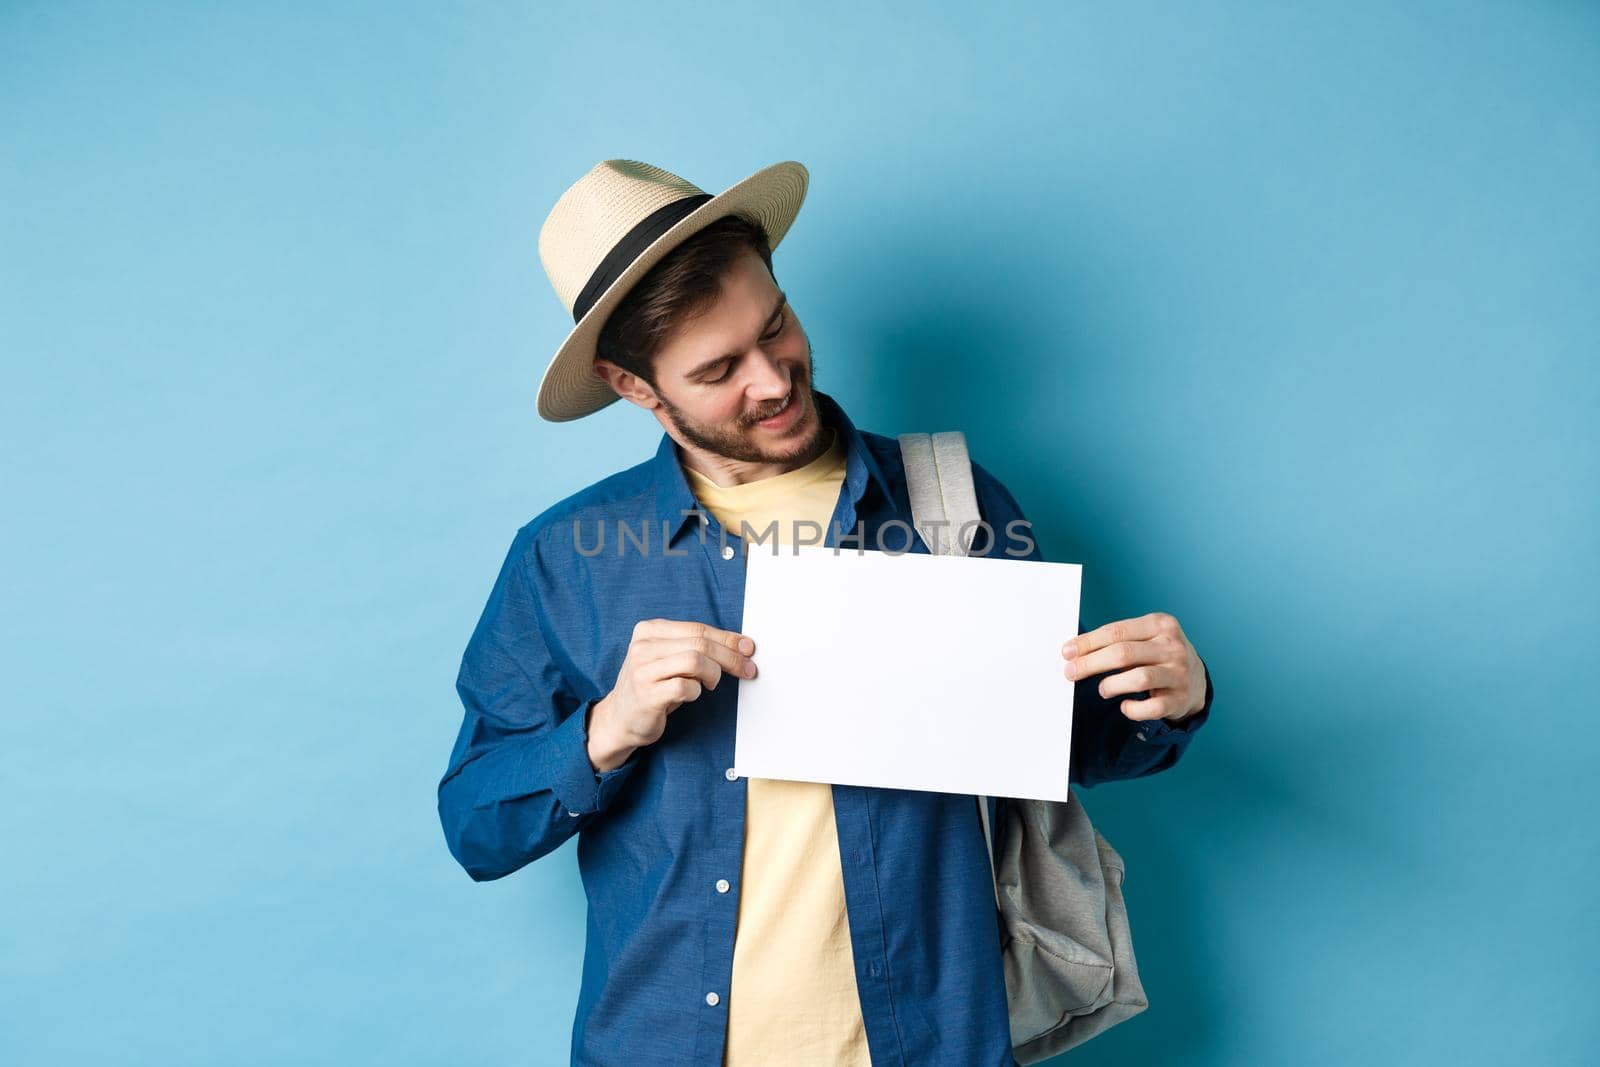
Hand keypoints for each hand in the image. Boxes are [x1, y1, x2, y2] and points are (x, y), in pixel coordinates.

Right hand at [587, 619, 757, 771]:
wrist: (620, 718)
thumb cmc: (653, 686)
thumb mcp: (668, 659)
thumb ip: (694, 647)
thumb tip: (739, 645)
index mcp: (649, 630)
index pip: (697, 628)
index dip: (727, 638)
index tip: (748, 648)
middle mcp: (643, 646)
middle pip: (700, 643)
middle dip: (730, 656)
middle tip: (747, 669)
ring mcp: (642, 670)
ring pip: (694, 660)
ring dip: (713, 673)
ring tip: (711, 683)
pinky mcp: (646, 695)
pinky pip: (685, 687)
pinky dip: (696, 691)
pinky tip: (691, 695)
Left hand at [1061, 612, 1205, 722]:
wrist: (1196, 680)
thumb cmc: (1158, 656)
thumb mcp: (1145, 638)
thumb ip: (1116, 641)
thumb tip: (1074, 652)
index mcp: (1160, 624)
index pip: (1117, 631)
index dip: (1088, 643)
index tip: (1067, 652)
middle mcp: (1173, 647)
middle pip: (1124, 653)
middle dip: (1091, 663)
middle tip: (1071, 672)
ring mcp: (1179, 673)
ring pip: (1139, 678)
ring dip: (1112, 685)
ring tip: (1103, 689)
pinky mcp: (1180, 699)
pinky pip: (1152, 708)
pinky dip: (1132, 710)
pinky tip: (1125, 706)